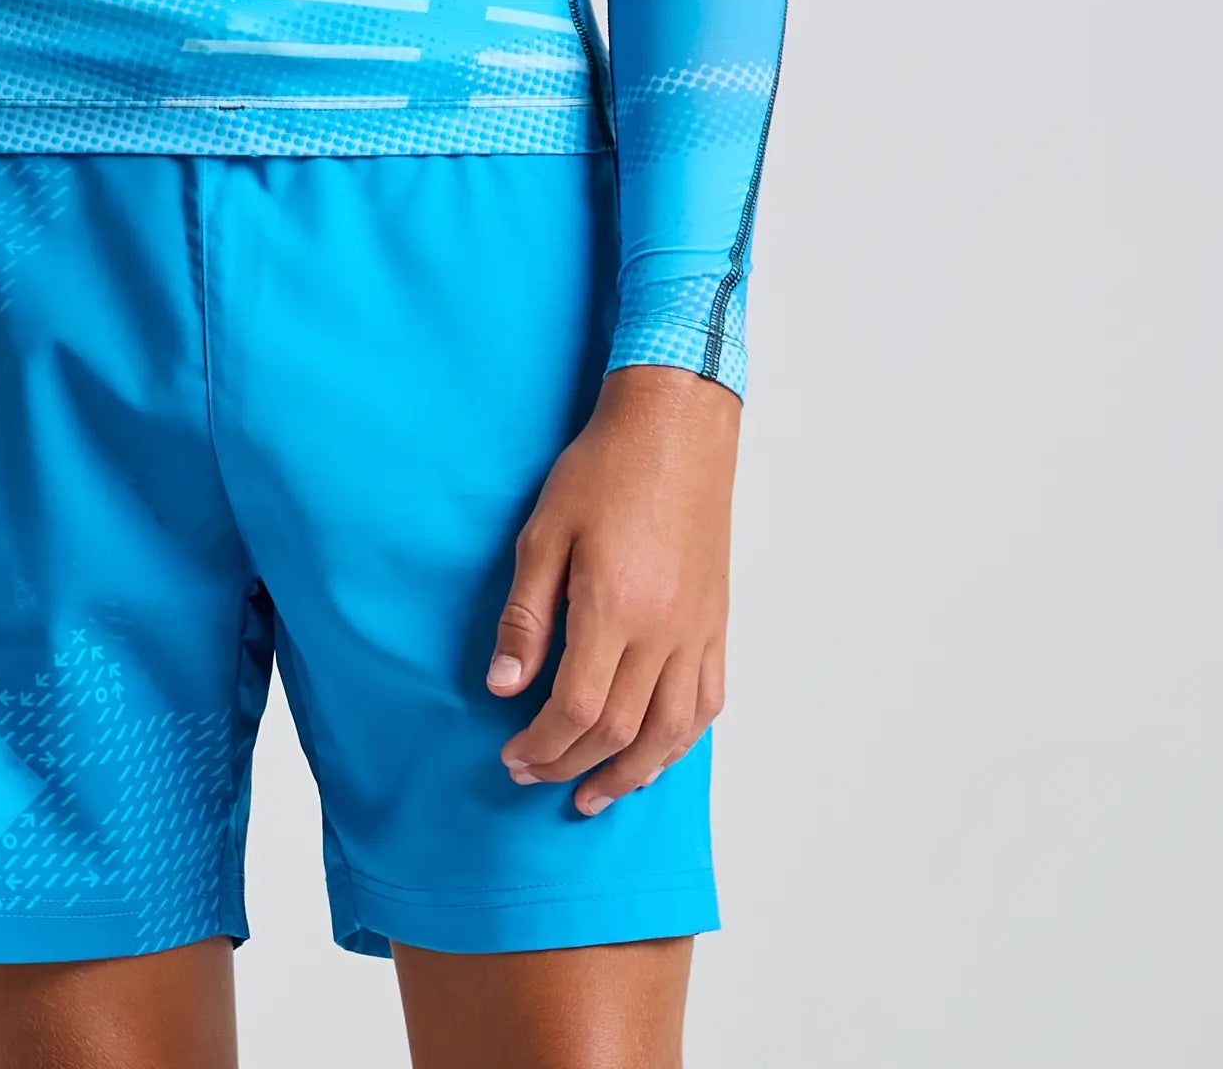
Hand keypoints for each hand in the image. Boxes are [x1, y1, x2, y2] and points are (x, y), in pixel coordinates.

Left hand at [486, 363, 739, 813]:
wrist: (675, 427)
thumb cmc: (604, 469)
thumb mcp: (545, 531)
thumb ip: (526, 615)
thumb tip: (505, 686)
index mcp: (614, 608)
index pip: (576, 709)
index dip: (541, 745)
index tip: (511, 757)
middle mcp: (664, 631)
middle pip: (620, 731)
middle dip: (570, 765)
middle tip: (534, 776)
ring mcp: (697, 630)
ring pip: (670, 733)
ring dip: (630, 774)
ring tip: (593, 794)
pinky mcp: (717, 622)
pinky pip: (707, 702)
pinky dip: (680, 742)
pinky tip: (655, 754)